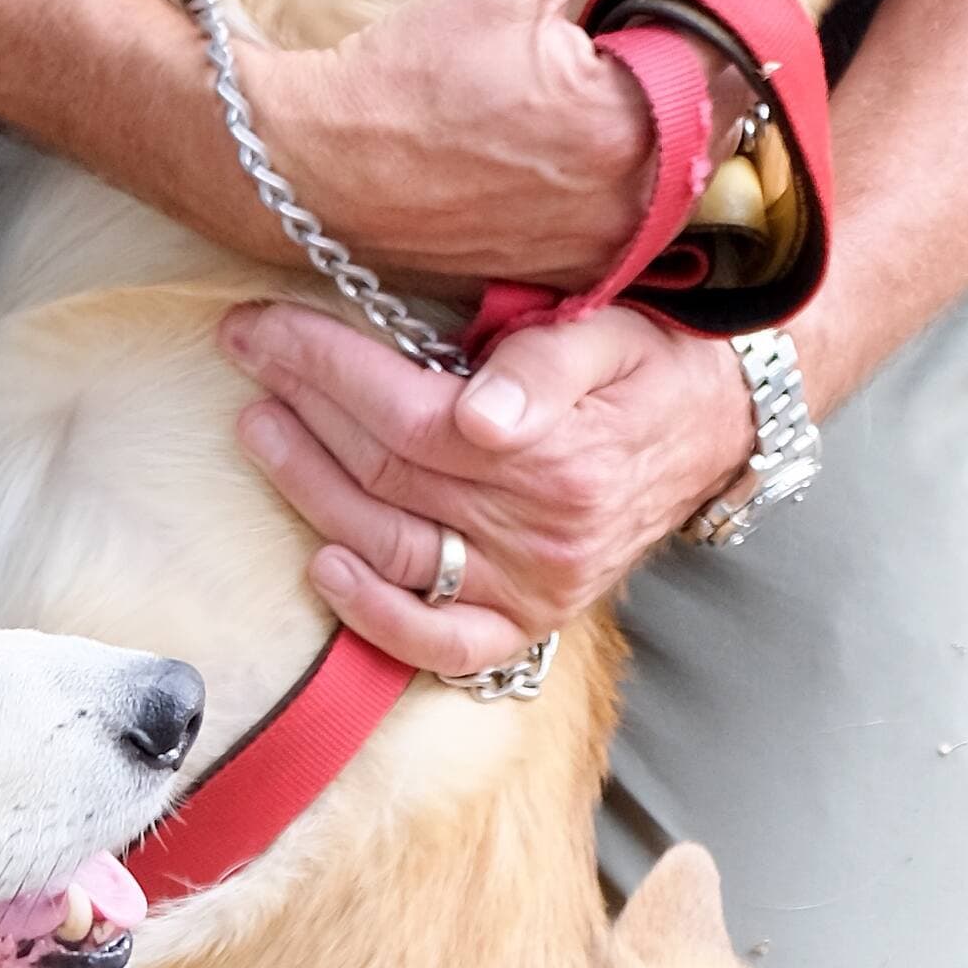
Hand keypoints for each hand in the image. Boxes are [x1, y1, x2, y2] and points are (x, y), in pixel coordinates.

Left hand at [221, 293, 756, 679]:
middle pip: (387, 471)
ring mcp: (535, 587)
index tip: (263, 324)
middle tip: (246, 352)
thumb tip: (479, 414)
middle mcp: (546, 533)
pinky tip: (321, 564)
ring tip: (259, 428)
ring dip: (308, 489)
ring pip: (393, 545)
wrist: (721, 428)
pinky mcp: (529, 622)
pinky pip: (442, 643)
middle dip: (301, 405)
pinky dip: (375, 614)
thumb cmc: (653, 365)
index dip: (324, 367)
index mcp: (562, 455)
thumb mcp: (611, 332)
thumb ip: (546, 363)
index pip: (408, 413)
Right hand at [253, 0, 793, 301]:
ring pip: (707, 136)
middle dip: (743, 3)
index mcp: (634, 127)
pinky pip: (666, 182)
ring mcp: (621, 236)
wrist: (322, 176)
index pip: (733, 23)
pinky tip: (655, 74)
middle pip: (736, 85)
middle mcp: (644, 196)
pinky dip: (674, 122)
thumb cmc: (404, 79)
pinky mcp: (593, 257)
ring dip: (713, 65)